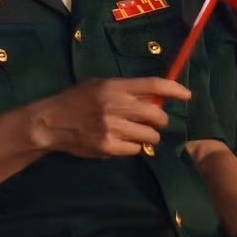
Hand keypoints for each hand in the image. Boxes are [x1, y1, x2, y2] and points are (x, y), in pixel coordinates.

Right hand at [32, 77, 190, 158]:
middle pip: (157, 115)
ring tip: (134, 134)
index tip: (187, 96)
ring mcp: (113, 128)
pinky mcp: (109, 147)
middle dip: (160, 120)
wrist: (49, 123)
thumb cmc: (75, 101)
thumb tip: (155, 98)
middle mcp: (116, 106)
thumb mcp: (98, 86)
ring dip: (147, 136)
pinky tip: (120, 142)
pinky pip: (136, 150)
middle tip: (153, 122)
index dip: (175, 90)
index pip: (154, 86)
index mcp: (114, 87)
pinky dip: (132, 148)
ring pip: (150, 136)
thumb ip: (124, 90)